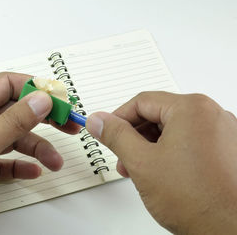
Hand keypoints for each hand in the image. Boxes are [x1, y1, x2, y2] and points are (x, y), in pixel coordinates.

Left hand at [0, 72, 78, 233]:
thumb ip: (13, 121)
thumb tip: (40, 98)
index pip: (9, 84)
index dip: (36, 88)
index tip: (60, 99)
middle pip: (17, 112)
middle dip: (44, 118)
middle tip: (68, 125)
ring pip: (13, 140)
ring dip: (36, 148)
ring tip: (54, 161)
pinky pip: (5, 162)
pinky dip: (20, 166)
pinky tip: (32, 172)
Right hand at [86, 92, 236, 233]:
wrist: (229, 231)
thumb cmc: (197, 200)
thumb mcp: (141, 162)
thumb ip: (115, 136)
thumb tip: (99, 121)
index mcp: (192, 109)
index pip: (142, 101)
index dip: (118, 118)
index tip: (106, 131)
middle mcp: (211, 115)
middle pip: (158, 115)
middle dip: (134, 137)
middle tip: (122, 156)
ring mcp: (222, 133)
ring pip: (172, 130)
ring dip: (150, 147)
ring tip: (140, 170)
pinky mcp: (225, 150)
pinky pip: (189, 142)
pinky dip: (169, 153)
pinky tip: (161, 174)